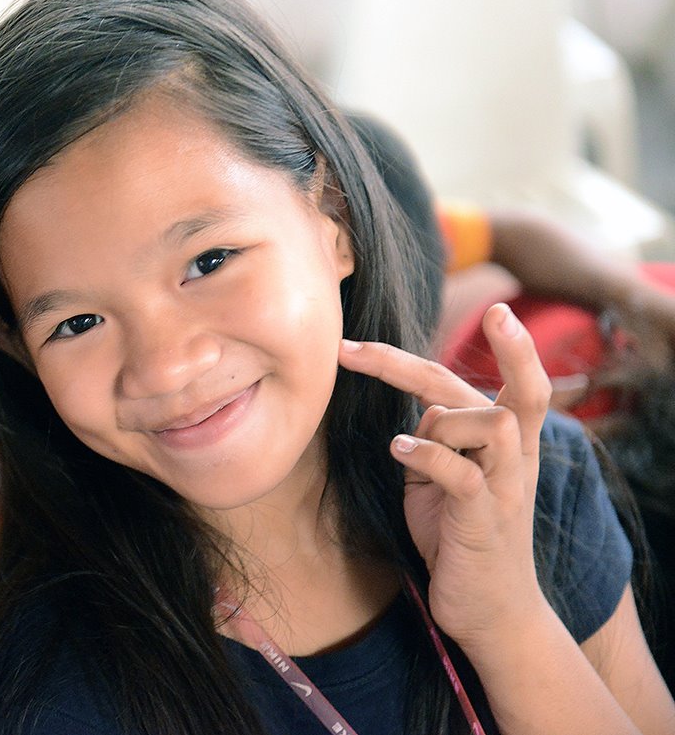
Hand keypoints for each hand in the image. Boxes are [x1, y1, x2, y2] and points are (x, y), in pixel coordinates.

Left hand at [338, 303, 552, 648]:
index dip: (511, 346)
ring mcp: (506, 490)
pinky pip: (461, 475)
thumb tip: (423, 408)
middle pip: (514, 391)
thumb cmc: (459, 537)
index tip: (497, 308)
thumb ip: (437, 437)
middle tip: (453, 328)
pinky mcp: (484, 521)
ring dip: (443, 421)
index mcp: (508, 445)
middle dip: (484, 353)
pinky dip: (427, 455)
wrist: (489, 610)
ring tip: (408, 444)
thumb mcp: (442, 478)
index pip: (517, 384)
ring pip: (492, 424)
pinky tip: (399, 451)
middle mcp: (518, 460)